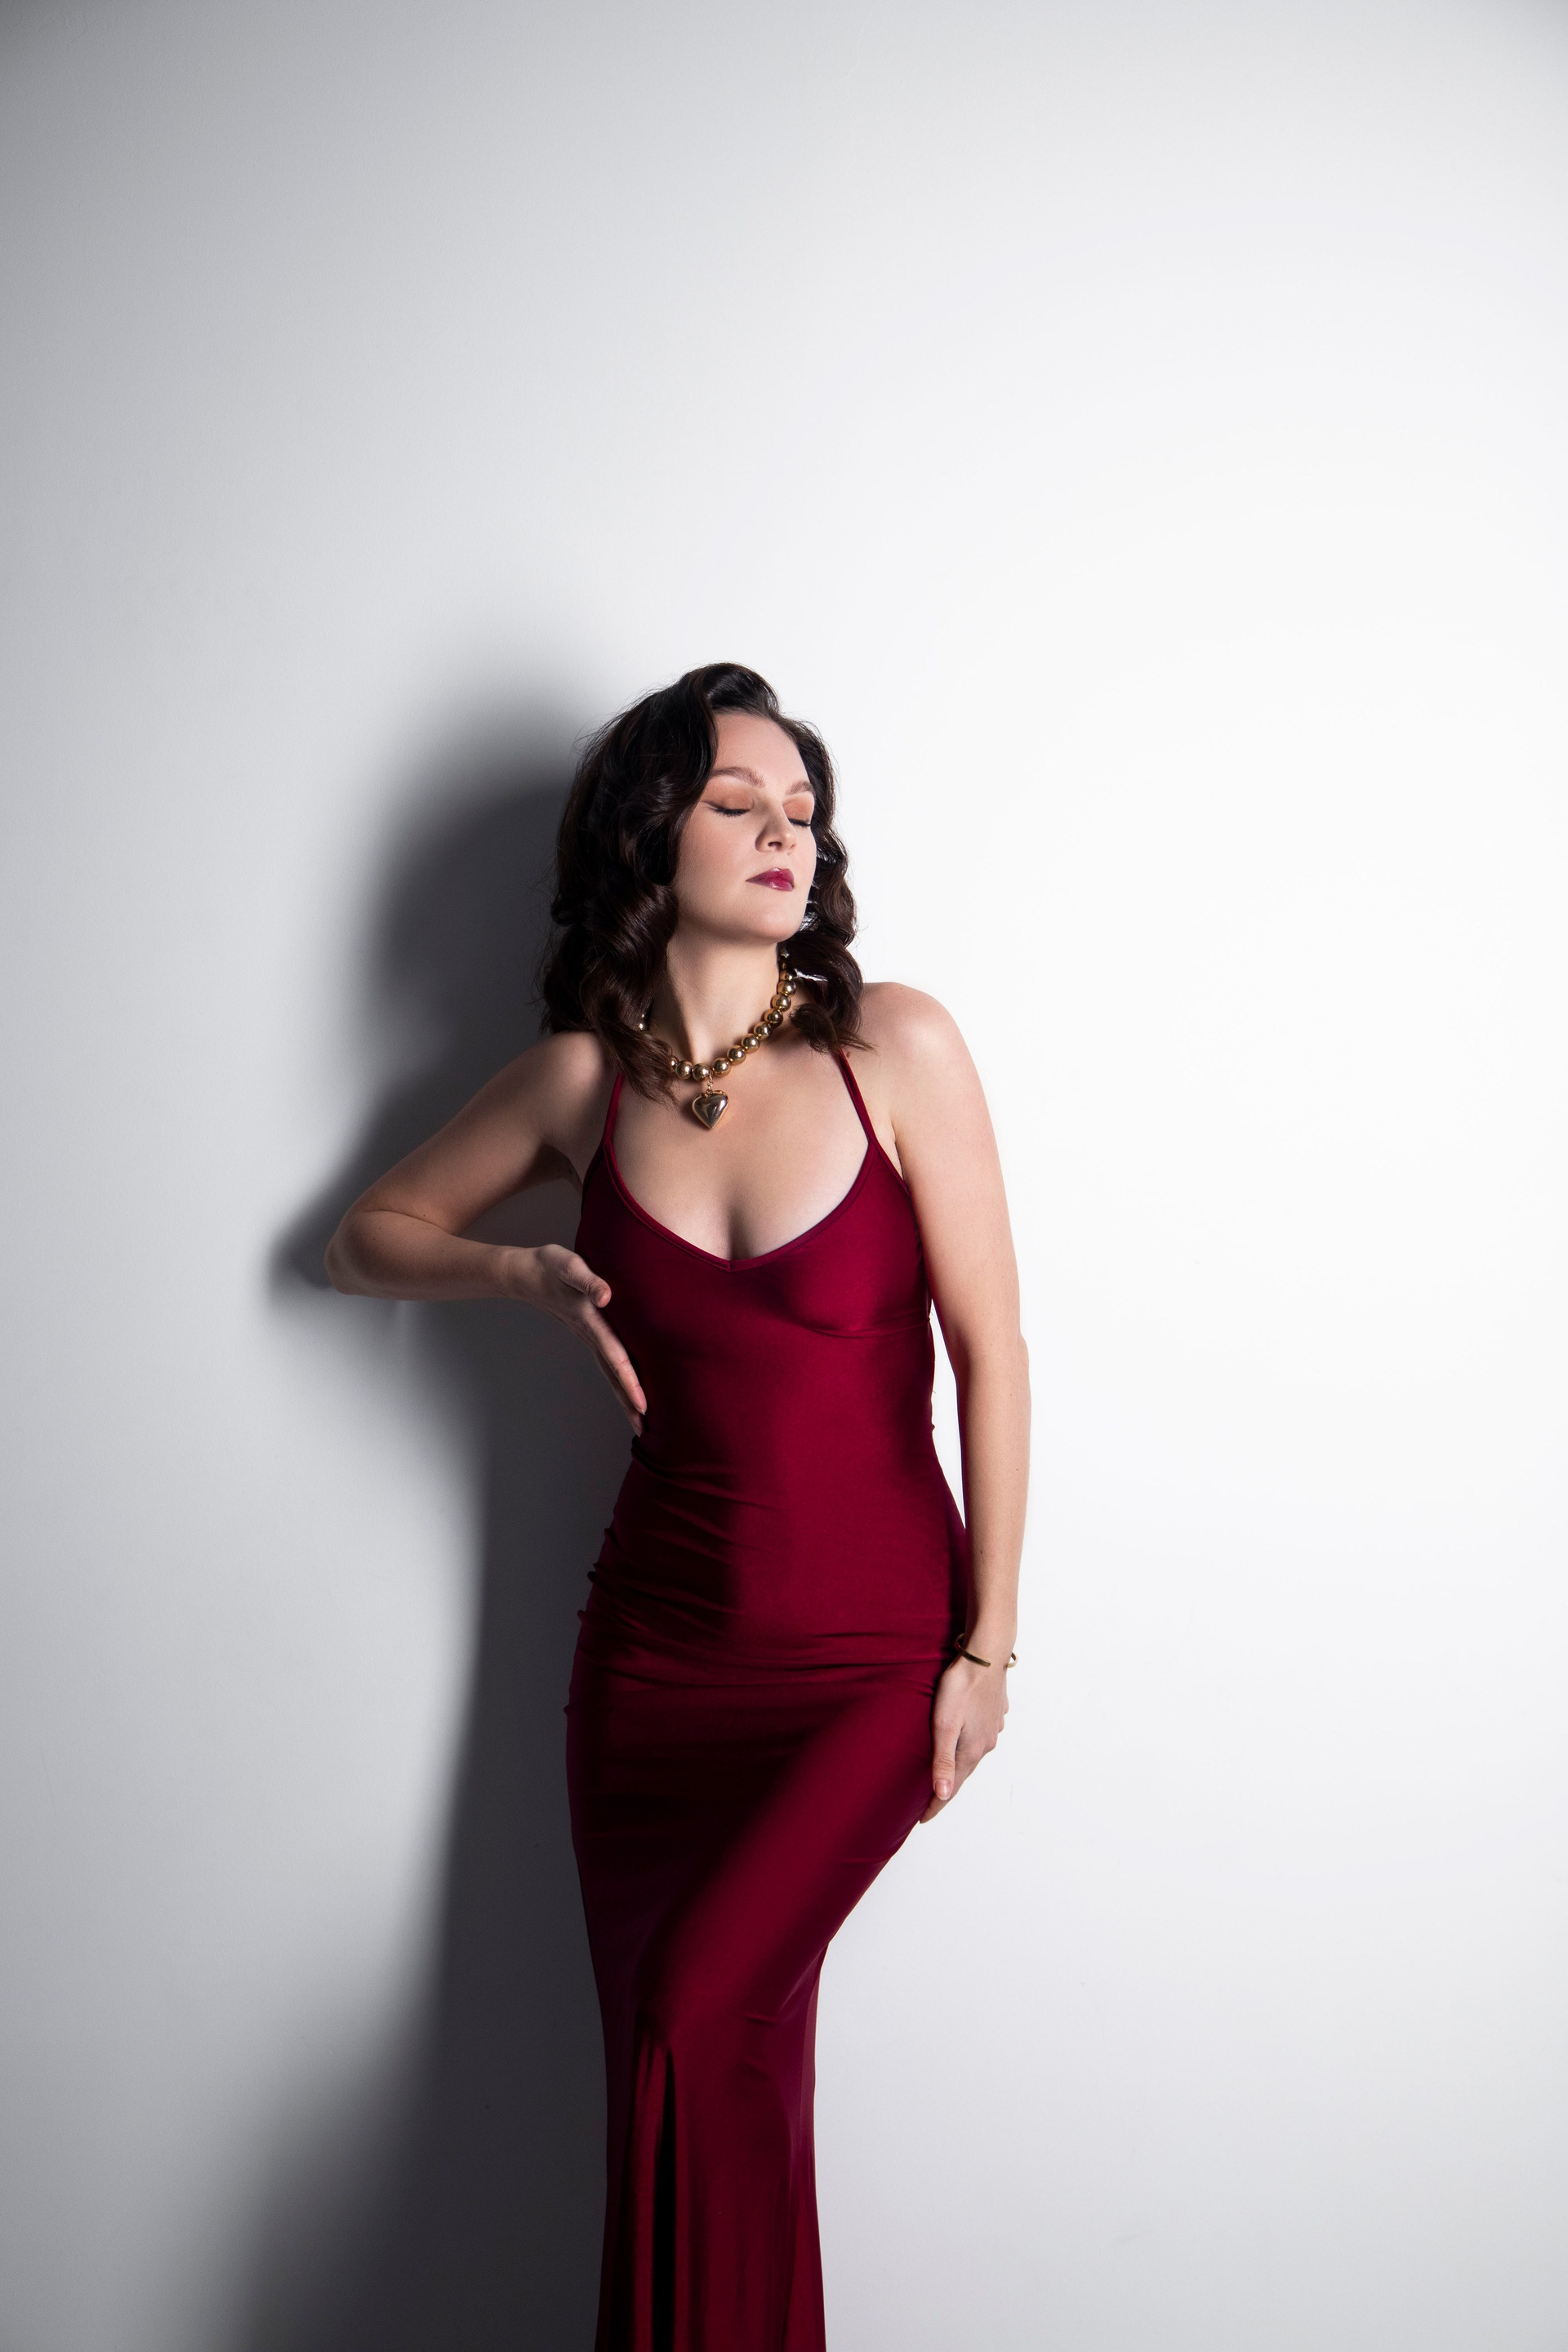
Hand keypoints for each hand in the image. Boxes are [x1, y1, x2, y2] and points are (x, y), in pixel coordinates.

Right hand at [508, 1244, 646, 1431]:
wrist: (526, 1272)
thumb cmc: (550, 1266)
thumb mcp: (569, 1266)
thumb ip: (588, 1280)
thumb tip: (606, 1296)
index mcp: (590, 1321)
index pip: (615, 1357)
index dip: (630, 1382)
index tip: (642, 1406)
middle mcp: (590, 1335)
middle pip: (613, 1375)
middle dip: (628, 1403)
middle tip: (644, 1430)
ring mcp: (588, 1336)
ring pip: (609, 1372)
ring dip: (623, 1397)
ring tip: (639, 1422)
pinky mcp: (588, 1332)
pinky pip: (607, 1361)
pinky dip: (618, 1380)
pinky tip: (628, 1390)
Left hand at [921, 1651, 1008, 1822]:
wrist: (985, 1656)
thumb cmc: (960, 1687)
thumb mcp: (944, 1725)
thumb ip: (943, 1761)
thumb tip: (942, 1795)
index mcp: (971, 1751)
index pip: (951, 1788)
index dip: (936, 1805)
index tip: (922, 1819)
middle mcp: (985, 1744)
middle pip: (963, 1772)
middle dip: (947, 1787)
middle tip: (928, 1799)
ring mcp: (992, 1729)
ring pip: (972, 1753)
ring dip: (958, 1764)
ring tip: (944, 1770)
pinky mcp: (994, 1714)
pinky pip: (980, 1736)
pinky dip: (968, 1743)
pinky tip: (961, 1738)